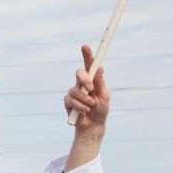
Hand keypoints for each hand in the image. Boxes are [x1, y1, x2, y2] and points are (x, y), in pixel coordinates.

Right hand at [64, 44, 108, 166]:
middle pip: (79, 73)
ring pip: (75, 89)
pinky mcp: (68, 102)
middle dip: (84, 80)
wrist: (93, 126)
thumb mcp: (104, 95)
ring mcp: (73, 92)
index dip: (87, 55)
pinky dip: (79, 106)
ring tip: (90, 106)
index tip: (84, 46)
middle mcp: (82, 84)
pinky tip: (84, 111)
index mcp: (92, 80)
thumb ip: (100, 82)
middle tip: (91, 88)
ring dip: (84, 99)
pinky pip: (70, 100)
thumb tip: (100, 68)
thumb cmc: (101, 110)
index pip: (89, 65)